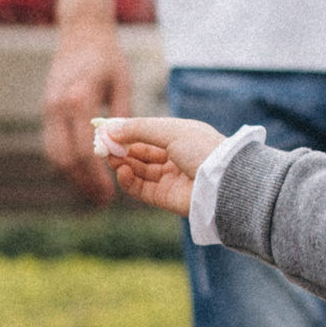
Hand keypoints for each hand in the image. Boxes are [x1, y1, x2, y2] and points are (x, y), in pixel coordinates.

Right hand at [42, 22, 136, 202]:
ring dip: (71, 177)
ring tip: (92, 192)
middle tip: (101, 201)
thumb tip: (124, 151)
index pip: (83, 151)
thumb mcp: (123, 83)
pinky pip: (52, 143)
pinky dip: (65, 161)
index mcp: (78, 100)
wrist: (81, 31)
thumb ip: (123, 117)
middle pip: (64, 158)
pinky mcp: (47, 109)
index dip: (96, 177)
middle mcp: (58, 107)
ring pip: (53, 154)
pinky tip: (83, 172)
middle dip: (81, 184)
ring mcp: (48, 108)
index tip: (110, 194)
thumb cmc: (108, 56)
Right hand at [95, 115, 223, 218]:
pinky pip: (140, 188)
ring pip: (138, 170)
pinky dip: (127, 180)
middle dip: (121, 148)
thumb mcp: (169, 130)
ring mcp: (170, 178)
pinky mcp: (164, 197)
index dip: (127, 132)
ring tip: (111, 158)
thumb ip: (138, 129)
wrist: (223, 181)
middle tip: (102, 146)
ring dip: (122, 163)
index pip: (147, 133)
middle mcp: (175, 157)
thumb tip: (109, 128)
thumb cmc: (202, 148)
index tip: (105, 130)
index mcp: (181, 137)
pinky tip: (121, 170)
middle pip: (140, 153)